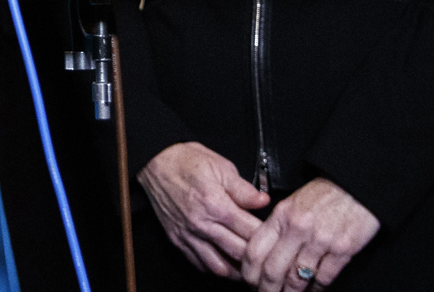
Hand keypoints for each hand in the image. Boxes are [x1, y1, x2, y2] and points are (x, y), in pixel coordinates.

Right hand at [138, 142, 270, 277]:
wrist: (155, 161)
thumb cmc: (187, 161)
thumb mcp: (221, 166)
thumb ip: (244, 189)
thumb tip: (264, 201)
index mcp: (216, 204)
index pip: (251, 232)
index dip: (269, 238)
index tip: (278, 239)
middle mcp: (201, 224)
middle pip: (238, 253)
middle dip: (257, 258)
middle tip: (270, 258)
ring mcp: (188, 234)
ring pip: (219, 266)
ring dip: (237, 271)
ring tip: (251, 269)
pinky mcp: (177, 239)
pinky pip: (199, 264)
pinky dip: (215, 269)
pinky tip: (226, 265)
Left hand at [240, 177, 378, 289]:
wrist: (354, 186)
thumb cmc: (322, 196)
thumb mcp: (291, 204)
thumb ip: (276, 226)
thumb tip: (262, 254)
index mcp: (281, 216)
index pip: (255, 250)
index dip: (249, 272)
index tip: (250, 282)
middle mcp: (297, 228)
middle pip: (273, 270)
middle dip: (266, 290)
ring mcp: (320, 240)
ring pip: (297, 279)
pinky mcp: (343, 249)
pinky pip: (323, 278)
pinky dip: (315, 290)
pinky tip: (311, 291)